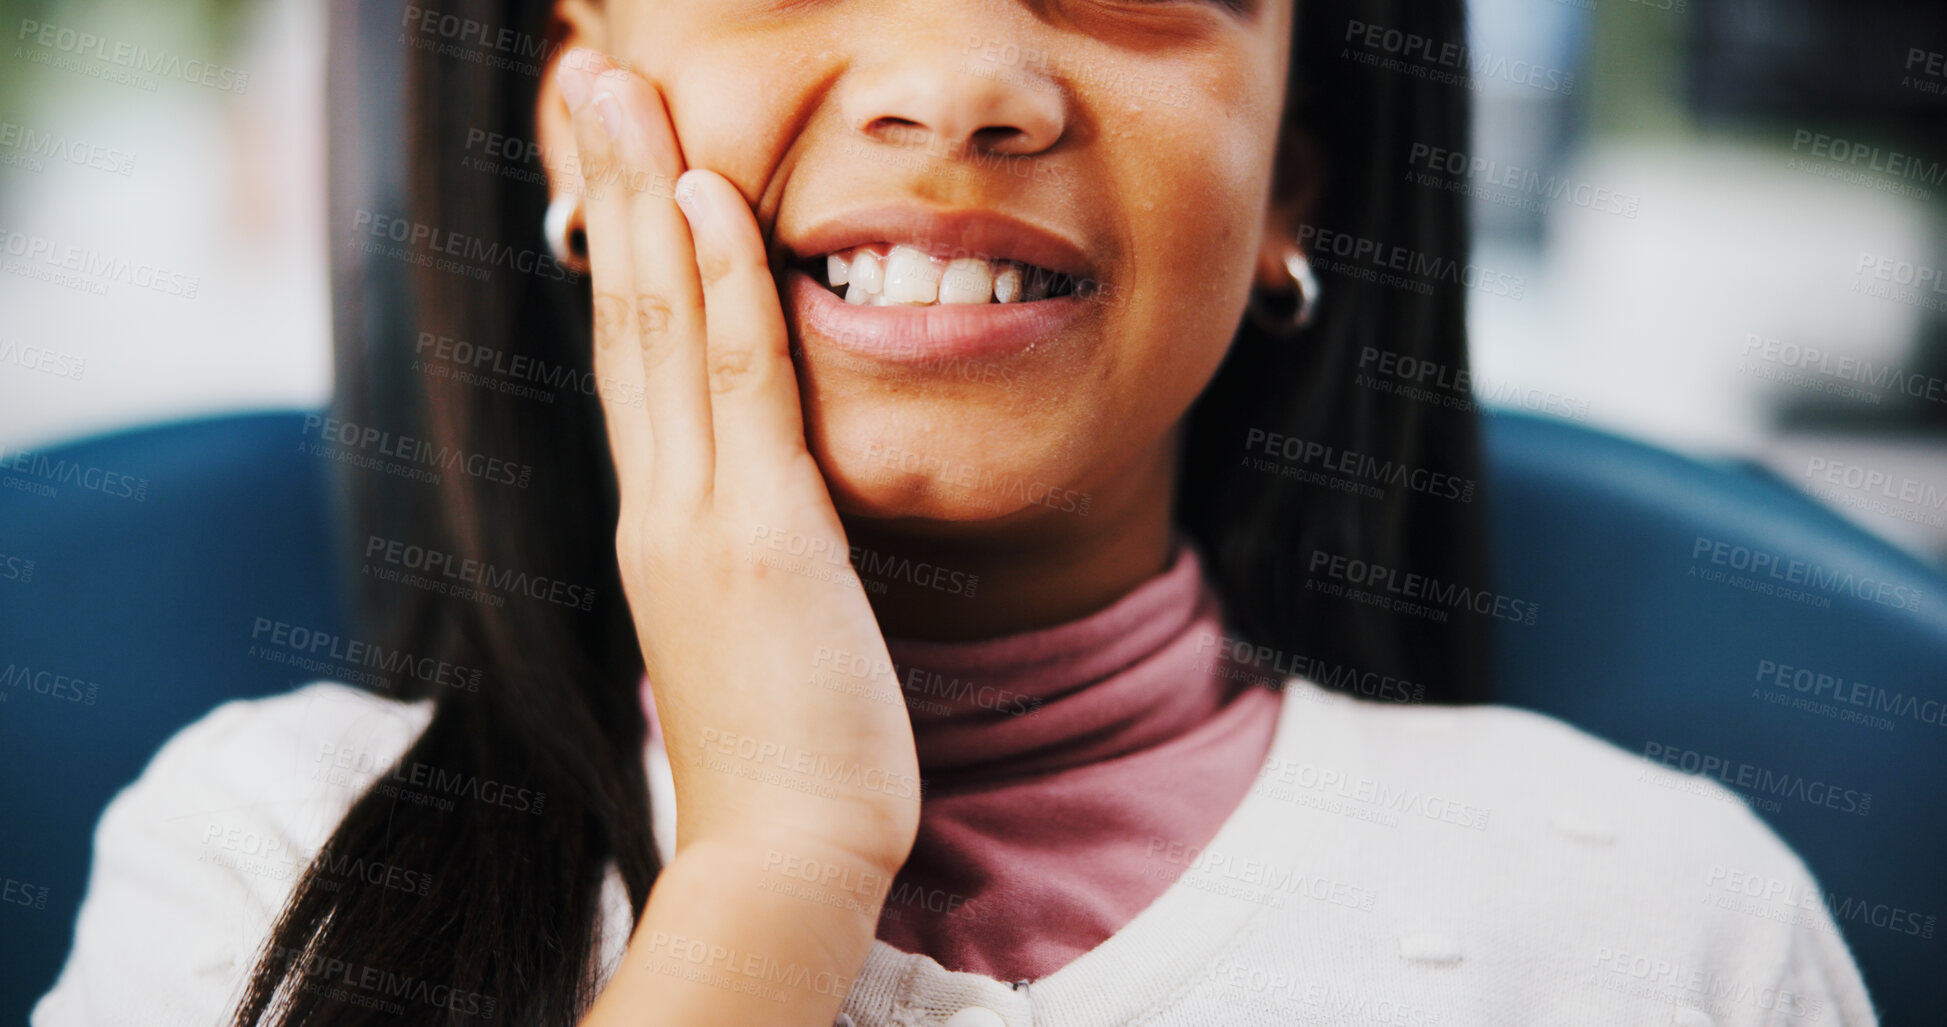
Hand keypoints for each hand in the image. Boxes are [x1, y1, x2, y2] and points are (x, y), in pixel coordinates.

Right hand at [559, 51, 921, 878]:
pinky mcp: (762, 542)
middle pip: (627, 316)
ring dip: (646, 198)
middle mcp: (663, 504)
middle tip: (590, 78)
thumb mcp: (758, 619)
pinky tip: (709, 202)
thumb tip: (765, 490)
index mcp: (663, 520)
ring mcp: (701, 518)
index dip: (625, 251)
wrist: (789, 851)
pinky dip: (722, 289)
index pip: (636, 359)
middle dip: (611, 188)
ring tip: (624, 92)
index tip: (621, 160)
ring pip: (664, 328)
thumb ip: (748, 538)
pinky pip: (742, 388)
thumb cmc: (787, 746)